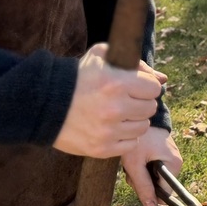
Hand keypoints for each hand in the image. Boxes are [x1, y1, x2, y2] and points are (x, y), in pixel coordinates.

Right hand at [53, 43, 166, 158]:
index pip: (154, 88)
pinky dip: (125, 137)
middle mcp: (115, 108)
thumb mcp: (101, 57)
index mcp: (117, 83)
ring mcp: (109, 131)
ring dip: (134, 120)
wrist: (43, 105)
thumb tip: (163, 79)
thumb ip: (135, 63)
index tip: (136, 87)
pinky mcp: (102, 148)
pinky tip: (113, 128)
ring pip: (142, 127)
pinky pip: (130, 144)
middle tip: (126, 101)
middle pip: (150, 108)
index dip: (146, 86)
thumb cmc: (76, 78)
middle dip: (141, 103)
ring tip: (118, 115)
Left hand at [121, 126, 181, 205]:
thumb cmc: (138, 140)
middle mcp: (177, 162)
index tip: (137, 181)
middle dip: (144, 181)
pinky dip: (145, 166)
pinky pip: (156, 169)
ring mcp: (173, 158)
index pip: (165, 193)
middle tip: (134, 167)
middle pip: (159, 185)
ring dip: (143, 174)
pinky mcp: (167, 154)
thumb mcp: (135, 164)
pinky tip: (139, 157)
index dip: (149, 192)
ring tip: (135, 160)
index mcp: (174, 165)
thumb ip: (143, 186)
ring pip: (156, 178)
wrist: (139, 117)